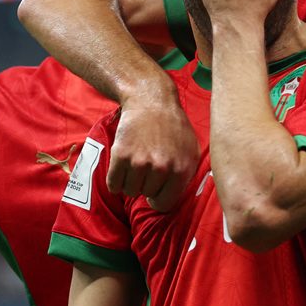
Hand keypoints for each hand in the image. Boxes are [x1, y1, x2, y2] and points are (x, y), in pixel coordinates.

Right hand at [109, 94, 198, 210]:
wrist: (150, 101)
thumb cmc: (173, 127)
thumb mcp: (192, 150)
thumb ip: (186, 176)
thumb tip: (174, 198)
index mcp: (182, 169)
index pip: (165, 204)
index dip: (159, 198)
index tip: (156, 190)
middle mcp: (162, 168)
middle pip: (146, 195)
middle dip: (146, 184)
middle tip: (148, 166)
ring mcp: (140, 162)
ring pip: (130, 191)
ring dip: (131, 182)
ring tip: (137, 164)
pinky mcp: (121, 155)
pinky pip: (113, 184)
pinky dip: (115, 180)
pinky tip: (123, 168)